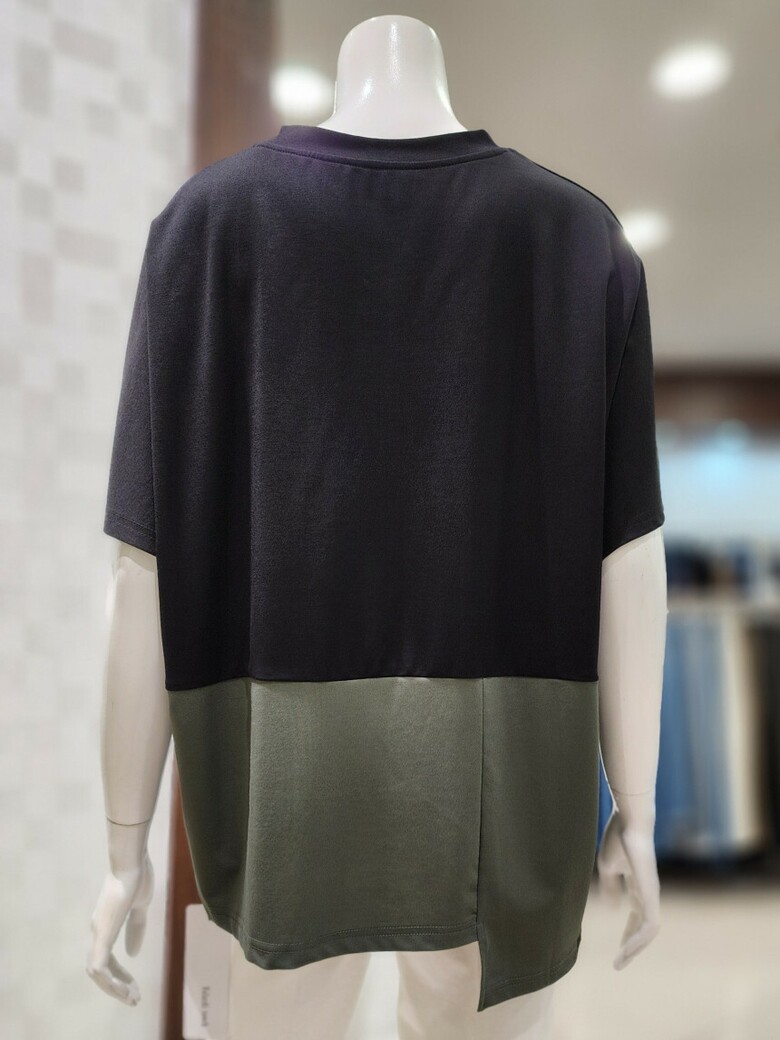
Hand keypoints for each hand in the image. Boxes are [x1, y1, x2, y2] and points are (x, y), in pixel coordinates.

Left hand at [86, 849, 154, 1004]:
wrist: (131, 861)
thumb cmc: (137, 877)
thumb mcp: (141, 907)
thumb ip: (136, 929)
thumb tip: (133, 954)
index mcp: (105, 925)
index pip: (107, 959)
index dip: (120, 976)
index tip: (135, 986)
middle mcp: (97, 931)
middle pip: (99, 970)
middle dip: (116, 987)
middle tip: (135, 998)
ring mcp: (97, 932)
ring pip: (96, 973)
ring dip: (113, 989)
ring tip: (133, 997)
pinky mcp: (102, 934)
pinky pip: (98, 968)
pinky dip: (109, 982)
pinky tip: (124, 989)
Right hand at [596, 799, 660, 970]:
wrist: (630, 823)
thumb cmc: (617, 839)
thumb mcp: (608, 867)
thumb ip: (611, 887)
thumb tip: (613, 908)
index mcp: (636, 884)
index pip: (636, 915)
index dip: (627, 932)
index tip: (616, 949)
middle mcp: (647, 892)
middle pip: (644, 926)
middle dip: (632, 945)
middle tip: (619, 962)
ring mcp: (651, 894)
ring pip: (648, 930)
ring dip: (635, 947)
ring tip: (621, 960)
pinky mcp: (651, 894)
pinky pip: (650, 924)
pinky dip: (639, 938)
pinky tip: (627, 948)